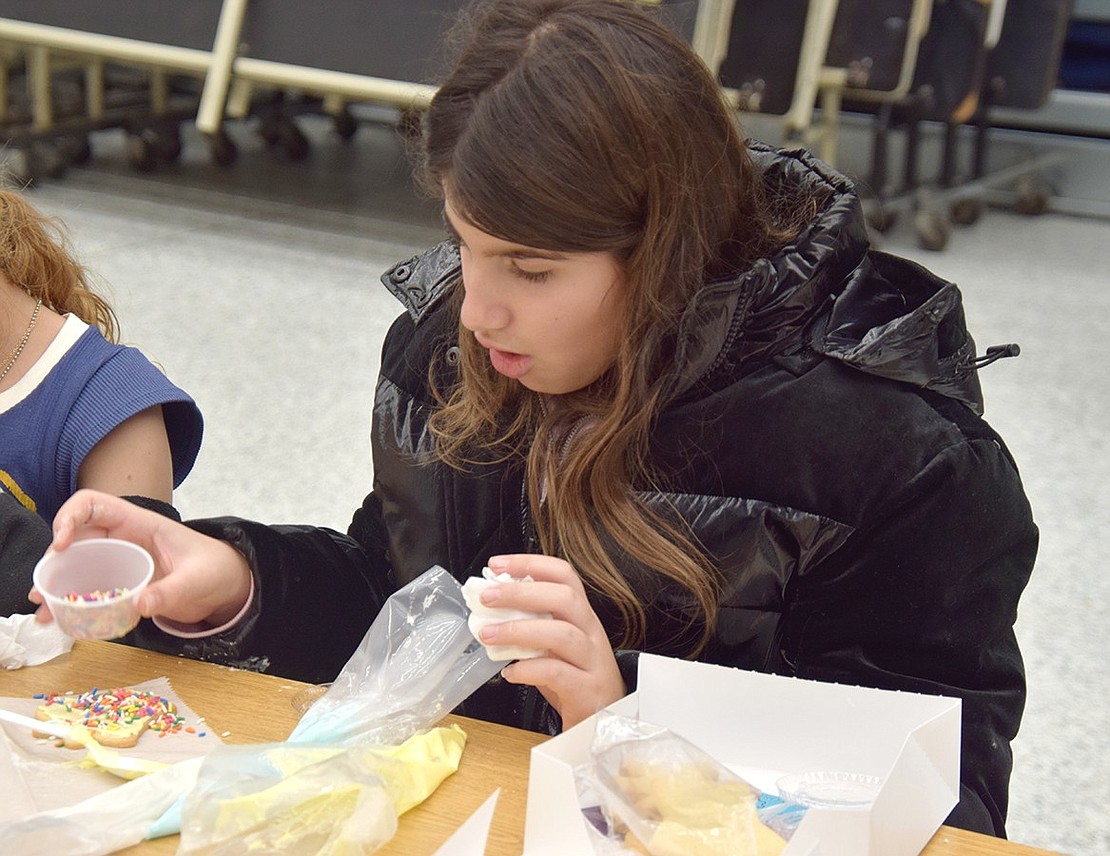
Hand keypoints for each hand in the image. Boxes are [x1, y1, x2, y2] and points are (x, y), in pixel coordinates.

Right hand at [30, 489, 251, 628]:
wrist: (226, 584)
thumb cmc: (215, 569)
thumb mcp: (198, 579)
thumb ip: (172, 591)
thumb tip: (141, 604)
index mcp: (140, 524)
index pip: (94, 505)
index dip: (70, 517)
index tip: (60, 545)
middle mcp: (123, 538)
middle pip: (75, 538)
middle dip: (53, 560)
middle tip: (42, 590)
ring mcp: (119, 561)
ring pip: (76, 564)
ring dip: (56, 584)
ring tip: (43, 610)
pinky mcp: (119, 582)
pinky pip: (87, 587)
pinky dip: (71, 601)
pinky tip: (58, 620)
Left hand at [478, 554, 625, 728]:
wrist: (603, 725)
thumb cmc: (574, 682)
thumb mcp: (553, 649)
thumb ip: (530, 629)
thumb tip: (490, 611)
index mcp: (581, 616)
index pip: (564, 576)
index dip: (530, 564)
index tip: (497, 564)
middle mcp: (591, 633)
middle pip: (564, 597)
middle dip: (521, 592)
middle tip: (487, 597)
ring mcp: (593, 661)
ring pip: (561, 634)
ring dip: (519, 630)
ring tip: (488, 635)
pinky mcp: (588, 690)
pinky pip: (557, 673)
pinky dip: (528, 670)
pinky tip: (509, 673)